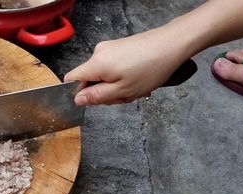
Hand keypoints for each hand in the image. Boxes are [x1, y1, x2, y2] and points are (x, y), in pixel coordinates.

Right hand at [64, 27, 190, 105]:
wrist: (172, 44)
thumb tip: (77, 100)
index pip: (71, 79)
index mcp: (96, 64)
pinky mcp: (119, 46)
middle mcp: (98, 53)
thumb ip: (97, 96)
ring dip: (116, 86)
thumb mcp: (123, 91)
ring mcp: (109, 48)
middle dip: (104, 92)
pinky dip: (122, 76)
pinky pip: (112, 66)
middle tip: (125, 96)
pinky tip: (137, 79)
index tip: (96, 100)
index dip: (79, 93)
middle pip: (89, 79)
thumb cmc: (150, 69)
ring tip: (135, 88)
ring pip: (103, 74)